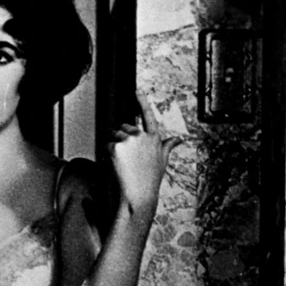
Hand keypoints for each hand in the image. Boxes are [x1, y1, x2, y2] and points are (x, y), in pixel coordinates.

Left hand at [108, 94, 181, 214]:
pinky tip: (115, 166)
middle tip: (124, 158)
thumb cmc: (150, 180)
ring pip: (113, 136)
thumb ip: (168, 146)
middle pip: (124, 128)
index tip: (137, 90)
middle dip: (121, 138)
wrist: (139, 195)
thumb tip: (179, 139)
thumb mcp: (162, 161)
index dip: (142, 102)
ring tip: (121, 164)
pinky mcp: (117, 147)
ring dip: (113, 146)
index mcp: (154, 138)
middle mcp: (142, 136)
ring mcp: (129, 140)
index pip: (147, 116)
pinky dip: (106, 155)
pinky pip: (106, 146)